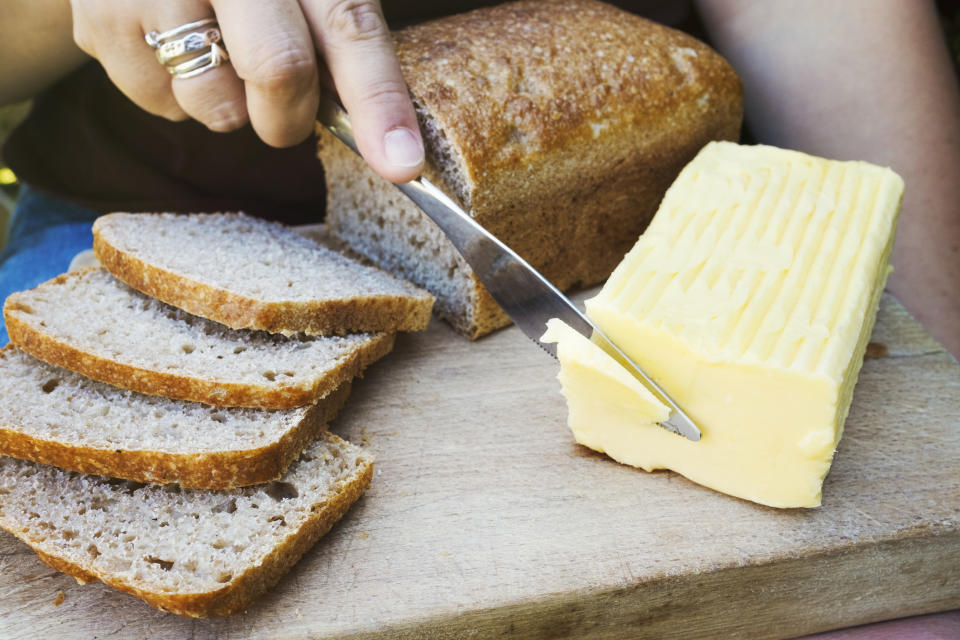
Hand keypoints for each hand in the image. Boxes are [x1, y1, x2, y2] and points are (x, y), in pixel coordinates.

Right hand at [69, 0, 423, 181]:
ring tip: (213, 49)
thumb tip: (392, 145)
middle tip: (285, 111)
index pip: (347, 27)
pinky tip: (171, 46)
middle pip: (278, 70)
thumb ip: (339, 38)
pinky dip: (179, 97)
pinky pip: (162, 106)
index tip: (402, 165)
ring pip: (216, 104)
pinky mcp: (99, 22)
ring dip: (229, 104)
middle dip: (291, 116)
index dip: (379, 101)